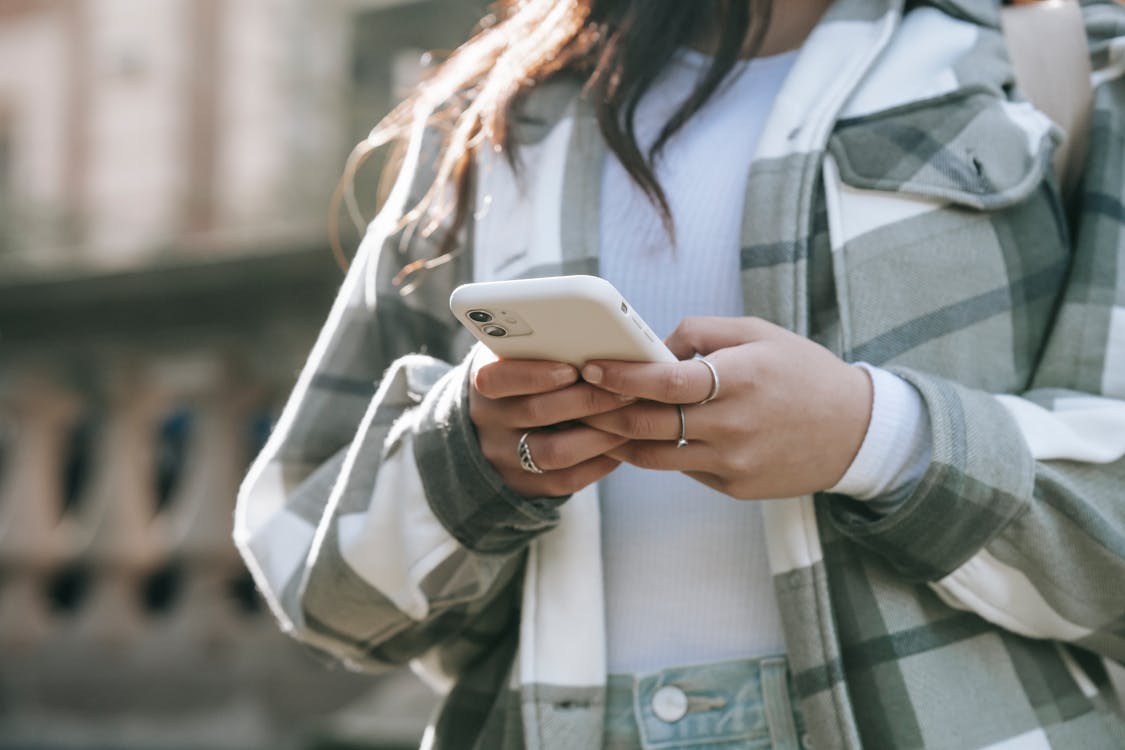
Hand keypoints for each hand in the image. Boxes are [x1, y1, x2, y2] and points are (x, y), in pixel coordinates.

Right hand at [469, 348, 632, 497]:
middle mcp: (487, 422)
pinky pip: (565, 481)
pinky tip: (620, 448)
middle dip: (587, 401)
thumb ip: (542, 349)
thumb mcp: (516, 359)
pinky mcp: (523, 486)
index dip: (536, 375)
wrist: (492, 430)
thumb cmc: (522, 380)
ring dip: (598, 436)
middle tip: (626, 391)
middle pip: (535, 413)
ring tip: (629, 421)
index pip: (498, 378)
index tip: (573, 369)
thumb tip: (597, 337)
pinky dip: (598, 464)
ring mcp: (503, 457)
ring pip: (554, 452)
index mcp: (483, 382)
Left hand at [580, 317, 872, 499]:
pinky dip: (656, 453)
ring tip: (594, 422)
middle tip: (576, 399)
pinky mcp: (734, 487)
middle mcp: (734, 425)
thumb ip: (700, 332)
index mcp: (740, 378)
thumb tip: (651, 348)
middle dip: (603, 412)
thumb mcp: (759, 333)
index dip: (622, 376)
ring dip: (618, 440)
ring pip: (654, 456)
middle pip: (648, 424)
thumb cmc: (803, 372)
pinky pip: (681, 470)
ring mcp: (733, 462)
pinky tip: (638, 438)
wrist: (855, 431)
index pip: (666, 382)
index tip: (591, 367)